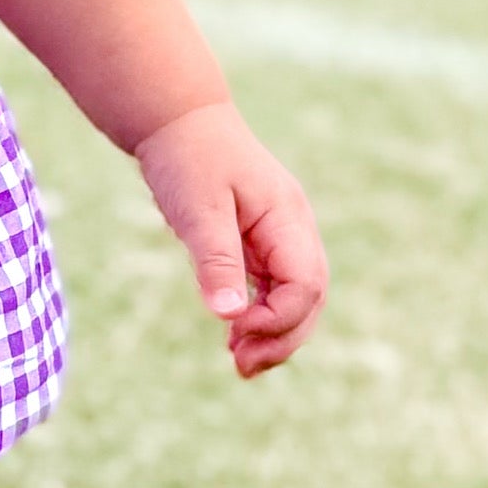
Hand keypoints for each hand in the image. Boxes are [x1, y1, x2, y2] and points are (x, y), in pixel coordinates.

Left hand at [134, 101, 327, 377]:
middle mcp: (293, 229)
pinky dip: (259, 315)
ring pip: (295, 298)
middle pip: (310, 298)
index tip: (235, 333)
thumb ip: (216, 261)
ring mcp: (280, 236)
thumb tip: (230, 317)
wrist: (177, 120)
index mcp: (288, 218)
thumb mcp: (198, 208)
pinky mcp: (260, 242)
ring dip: (273, 333)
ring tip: (239, 362)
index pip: (306, 285)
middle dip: (282, 338)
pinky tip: (234, 334)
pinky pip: (273, 287)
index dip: (279, 319)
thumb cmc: (188, 157)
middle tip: (241, 366)